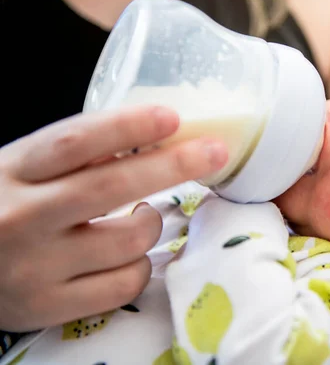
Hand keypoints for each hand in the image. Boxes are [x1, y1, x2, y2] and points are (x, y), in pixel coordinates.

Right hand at [0, 106, 226, 330]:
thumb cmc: (4, 208)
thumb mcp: (23, 170)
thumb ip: (75, 156)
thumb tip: (148, 137)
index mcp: (14, 170)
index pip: (74, 141)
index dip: (127, 126)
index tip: (171, 118)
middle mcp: (22, 217)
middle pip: (111, 186)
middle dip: (172, 166)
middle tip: (214, 152)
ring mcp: (35, 267)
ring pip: (129, 240)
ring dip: (153, 223)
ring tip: (145, 215)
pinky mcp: (48, 306)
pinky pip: (124, 285)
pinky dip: (142, 265)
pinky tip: (132, 254)